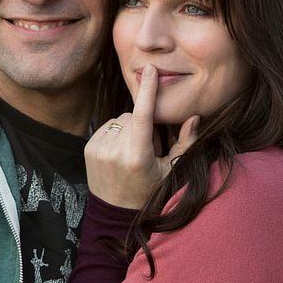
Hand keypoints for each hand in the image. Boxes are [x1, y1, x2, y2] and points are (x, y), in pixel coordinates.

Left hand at [84, 64, 199, 208]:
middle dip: (143, 126)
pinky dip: (116, 134)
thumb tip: (194, 117)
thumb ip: (185, 143)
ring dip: (129, 129)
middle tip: (146, 150)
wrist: (115, 212)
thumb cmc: (148, 191)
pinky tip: (119, 152)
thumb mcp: (171, 170)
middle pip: (133, 116)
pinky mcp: (88, 147)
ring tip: (132, 153)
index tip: (149, 70)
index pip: (142, 115)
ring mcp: (98, 149)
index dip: (147, 91)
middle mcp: (115, 151)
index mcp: (137, 156)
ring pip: (120, 120)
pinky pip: (107, 126)